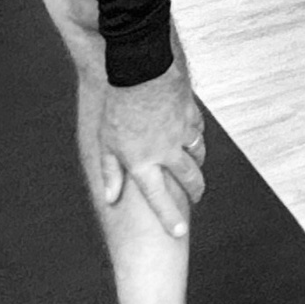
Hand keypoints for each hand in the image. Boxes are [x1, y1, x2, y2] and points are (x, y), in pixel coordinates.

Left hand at [97, 60, 207, 237]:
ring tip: (195, 170)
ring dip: (197, 165)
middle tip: (195, 198)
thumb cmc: (118, 106)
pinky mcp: (190, 113)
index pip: (159, 198)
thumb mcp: (107, 143)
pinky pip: (197, 130)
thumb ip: (110, 172)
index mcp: (143, 162)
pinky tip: (192, 136)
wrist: (141, 70)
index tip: (179, 233)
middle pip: (188, 178)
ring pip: (197, 155)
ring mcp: (181, 132)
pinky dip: (196, 137)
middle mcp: (166, 151)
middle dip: (194, 192)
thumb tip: (110, 198)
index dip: (170, 218)